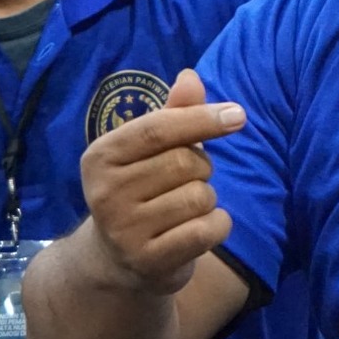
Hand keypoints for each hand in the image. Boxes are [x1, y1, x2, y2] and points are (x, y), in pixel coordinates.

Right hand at [74, 69, 242, 294]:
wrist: (119, 260)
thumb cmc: (142, 191)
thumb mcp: (149, 151)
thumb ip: (173, 115)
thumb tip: (190, 76)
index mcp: (100, 156)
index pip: (158, 129)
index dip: (201, 118)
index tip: (238, 115)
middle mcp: (105, 193)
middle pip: (185, 163)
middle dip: (201, 168)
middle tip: (185, 181)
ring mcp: (124, 231)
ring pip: (199, 197)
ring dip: (207, 200)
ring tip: (184, 209)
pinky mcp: (148, 261)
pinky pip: (206, 231)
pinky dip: (218, 226)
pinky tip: (199, 230)